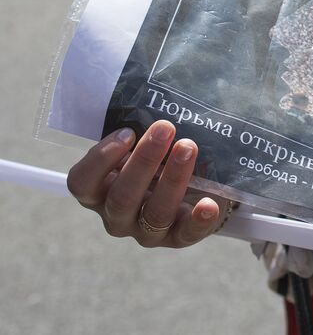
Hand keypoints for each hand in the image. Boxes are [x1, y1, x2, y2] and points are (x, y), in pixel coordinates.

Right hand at [66, 119, 231, 248]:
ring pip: (154, 213)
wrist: (194, 186)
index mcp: (100, 191)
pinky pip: (187, 234)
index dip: (100, 159)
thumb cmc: (160, 159)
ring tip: (189, 147)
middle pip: (121, 197)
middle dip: (144, 160)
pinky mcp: (179, 238)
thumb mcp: (144, 145)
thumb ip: (140, 130)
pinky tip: (208, 204)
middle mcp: (117, 215)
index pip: (82, 183)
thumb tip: (154, 96)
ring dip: (173, 178)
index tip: (127, 132)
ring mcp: (147, 231)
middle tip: (166, 128)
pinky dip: (199, 220)